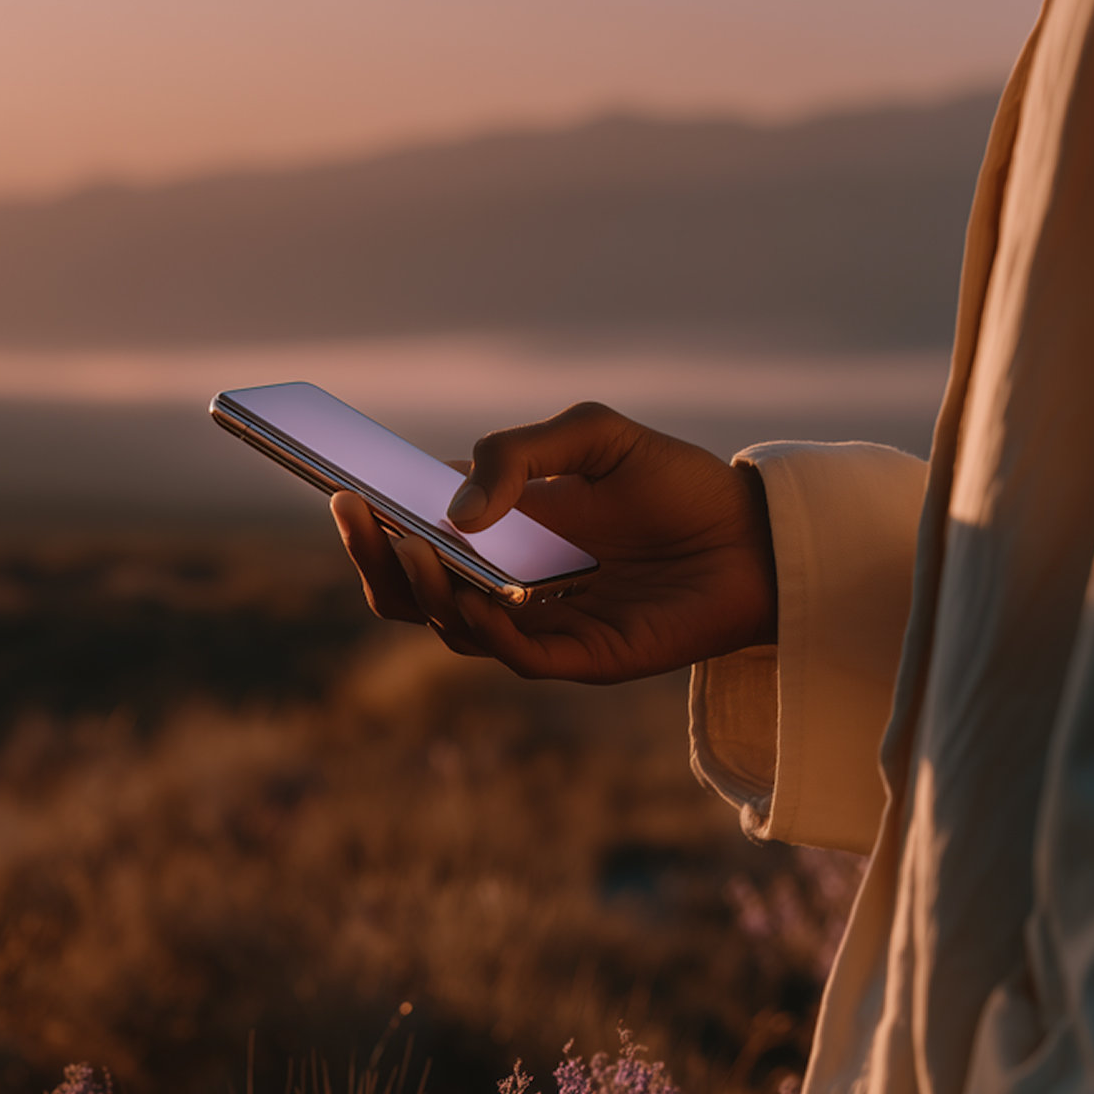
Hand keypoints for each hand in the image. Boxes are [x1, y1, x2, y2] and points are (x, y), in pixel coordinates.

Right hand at [330, 402, 776, 683]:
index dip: (371, 516)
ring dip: (420, 588)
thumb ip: (521, 453)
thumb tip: (456, 512)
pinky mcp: (579, 657)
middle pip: (410, 590)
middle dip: (370, 555)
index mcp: (499, 530)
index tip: (338, 484)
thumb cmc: (674, 482)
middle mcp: (506, 581)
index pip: (412, 532)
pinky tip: (470, 590)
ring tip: (409, 544)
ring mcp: (538, 623)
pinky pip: (512, 653)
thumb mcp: (594, 435)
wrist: (755, 534)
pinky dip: (480, 624)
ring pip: (448, 625)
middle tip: (352, 512)